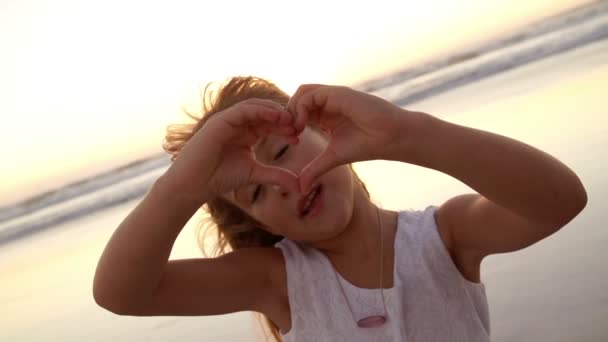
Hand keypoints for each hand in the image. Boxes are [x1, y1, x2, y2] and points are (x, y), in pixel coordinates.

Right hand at [167, 98, 300, 200]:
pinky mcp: (220, 121)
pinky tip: (274, 116)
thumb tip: (300, 185)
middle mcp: (238, 124)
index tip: (299, 137)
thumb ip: (277, 176)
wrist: (193, 185)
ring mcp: (228, 120)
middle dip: (282, 118)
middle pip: (265, 114)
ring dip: (273, 111)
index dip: (285, 128)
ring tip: (288, 118)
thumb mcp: (255, 174)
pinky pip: (243, 110)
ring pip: (255, 107)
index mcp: (247, 134)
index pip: (270, 124)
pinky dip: (259, 110)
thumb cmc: (220, 178)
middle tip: (298, 125)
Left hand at [287, 84, 412, 192]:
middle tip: (288, 134)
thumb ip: (314, 169)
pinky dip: (301, 108)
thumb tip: (300, 188)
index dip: (290, 122)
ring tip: (296, 130)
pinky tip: (303, 126)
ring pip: (302, 92)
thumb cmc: (367, 145)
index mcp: (326, 114)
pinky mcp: (338, 93)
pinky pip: (310, 94)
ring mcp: (333, 96)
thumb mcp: (333, 158)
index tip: (291, 140)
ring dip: (293, 109)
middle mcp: (329, 102)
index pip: (300, 110)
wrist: (391, 138)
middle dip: (288, 114)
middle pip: (298, 98)